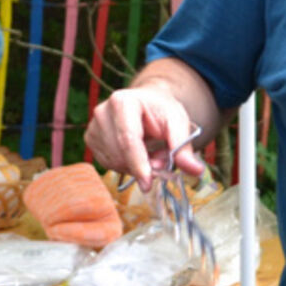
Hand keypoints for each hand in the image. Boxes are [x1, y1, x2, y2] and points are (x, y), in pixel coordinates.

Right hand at [84, 86, 202, 190]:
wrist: (146, 103)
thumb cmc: (161, 111)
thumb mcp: (178, 123)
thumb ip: (184, 146)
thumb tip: (195, 170)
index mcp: (123, 101)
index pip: (128, 139)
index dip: (138, 164)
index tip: (148, 184)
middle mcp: (102, 112)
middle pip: (120, 154)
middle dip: (142, 166)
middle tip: (161, 160)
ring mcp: (93, 126)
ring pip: (113, 162)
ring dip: (134, 166)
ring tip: (149, 152)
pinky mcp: (91, 139)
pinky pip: (108, 164)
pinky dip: (125, 166)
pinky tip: (135, 154)